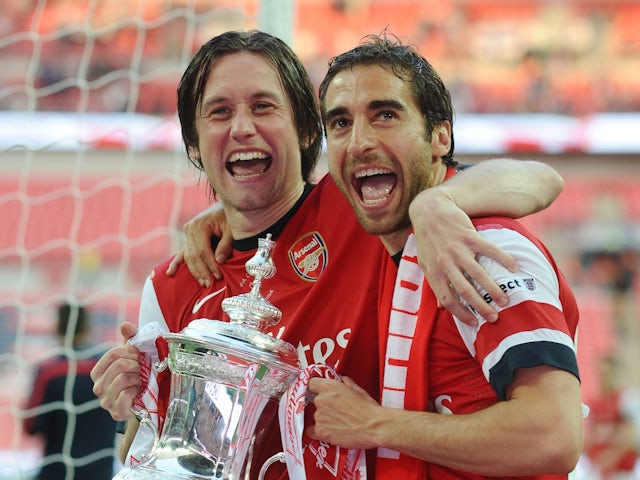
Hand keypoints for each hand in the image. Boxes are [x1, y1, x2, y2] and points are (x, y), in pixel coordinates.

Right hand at [90, 322, 141, 420]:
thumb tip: (125, 325)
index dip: (130, 352)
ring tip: (139, 381)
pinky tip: (137, 393)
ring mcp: (105, 401)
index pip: (113, 354)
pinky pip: (126, 395)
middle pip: (119, 365)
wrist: (143, 402)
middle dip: (135, 365)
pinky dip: (136, 391)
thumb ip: (130, 339)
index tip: (139, 356)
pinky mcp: (116, 412)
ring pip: (123, 379)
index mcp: (97, 372)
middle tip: (140, 370)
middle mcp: (97, 387)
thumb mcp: (133, 356)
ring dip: (137, 378)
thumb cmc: (136, 376)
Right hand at [165, 202, 231, 285]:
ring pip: (188, 257)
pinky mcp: (188, 238)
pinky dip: (176, 263)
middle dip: (202, 271)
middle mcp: (189, 229)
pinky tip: (170, 273)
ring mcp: (187, 234)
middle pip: (194, 256)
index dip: (210, 265)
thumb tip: (219, 261)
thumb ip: (226, 244)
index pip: (203, 251)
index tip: (218, 276)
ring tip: (203, 283)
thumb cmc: (229, 217)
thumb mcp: (231, 229)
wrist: (224, 207)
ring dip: (195, 271)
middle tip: (210, 284)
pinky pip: (182, 253)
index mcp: (199, 225)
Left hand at [306, 377, 380, 449]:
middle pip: (313, 401)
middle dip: (322, 406)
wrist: (375, 427)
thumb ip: (346, 384)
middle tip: (334, 411)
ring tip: (337, 423)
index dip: (315, 389)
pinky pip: (311, 431)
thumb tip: (343, 381)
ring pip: (314, 416)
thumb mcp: (358, 390)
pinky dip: (318, 432)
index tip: (317, 393)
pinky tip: (329, 431)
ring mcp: (319, 416)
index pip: (311, 384)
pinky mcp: (320, 431)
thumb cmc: (369, 410)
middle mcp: (321, 399)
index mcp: (329, 386)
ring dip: (322, 419)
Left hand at [409, 188, 516, 324]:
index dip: (461, 313)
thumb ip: (434, 283)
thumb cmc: (427, 239)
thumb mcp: (425, 262)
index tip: (475, 323)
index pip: (448, 299)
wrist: (430, 209)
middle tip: (495, 318)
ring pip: (478, 274)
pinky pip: (490, 250)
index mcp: (434, 272)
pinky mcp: (469, 236)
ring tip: (505, 300)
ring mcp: (458, 249)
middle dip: (481, 307)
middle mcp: (445, 263)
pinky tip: (514, 268)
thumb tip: (441, 306)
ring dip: (494, 289)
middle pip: (465, 291)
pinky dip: (504, 259)